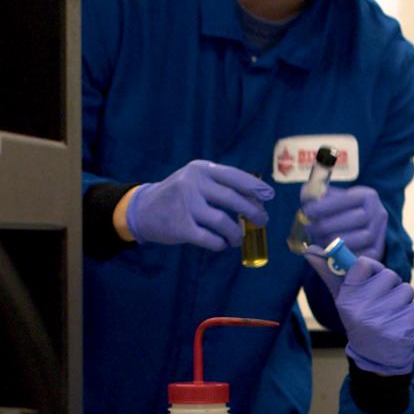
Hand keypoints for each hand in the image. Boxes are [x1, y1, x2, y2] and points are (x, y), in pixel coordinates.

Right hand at [121, 161, 271, 249]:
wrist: (143, 209)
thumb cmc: (179, 194)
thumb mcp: (195, 179)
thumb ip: (220, 184)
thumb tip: (257, 197)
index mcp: (201, 170)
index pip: (234, 176)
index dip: (255, 187)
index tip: (269, 196)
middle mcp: (193, 184)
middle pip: (233, 199)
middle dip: (253, 212)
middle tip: (262, 221)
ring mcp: (186, 206)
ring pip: (224, 222)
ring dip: (236, 233)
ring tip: (238, 238)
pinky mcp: (181, 228)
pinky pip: (210, 239)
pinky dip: (220, 244)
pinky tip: (222, 243)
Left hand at [301, 184, 387, 257]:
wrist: (349, 228)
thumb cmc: (333, 211)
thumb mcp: (326, 199)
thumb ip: (316, 197)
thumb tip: (310, 202)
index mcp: (368, 196)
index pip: (349, 199)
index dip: (327, 206)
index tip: (307, 211)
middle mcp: (379, 213)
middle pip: (355, 220)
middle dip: (327, 225)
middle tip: (308, 228)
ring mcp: (380, 233)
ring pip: (359, 239)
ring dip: (334, 241)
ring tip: (316, 240)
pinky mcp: (377, 251)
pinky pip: (361, 255)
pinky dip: (344, 256)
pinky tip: (326, 252)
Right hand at [311, 253, 413, 375]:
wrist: (375, 361)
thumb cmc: (360, 323)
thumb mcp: (343, 301)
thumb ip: (330, 275)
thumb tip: (310, 251)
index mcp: (347, 298)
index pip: (364, 264)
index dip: (374, 268)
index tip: (373, 279)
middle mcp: (362, 308)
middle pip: (390, 275)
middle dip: (391, 287)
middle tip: (383, 303)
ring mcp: (382, 320)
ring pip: (406, 290)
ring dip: (403, 301)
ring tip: (392, 315)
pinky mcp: (401, 330)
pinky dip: (411, 316)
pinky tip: (400, 326)